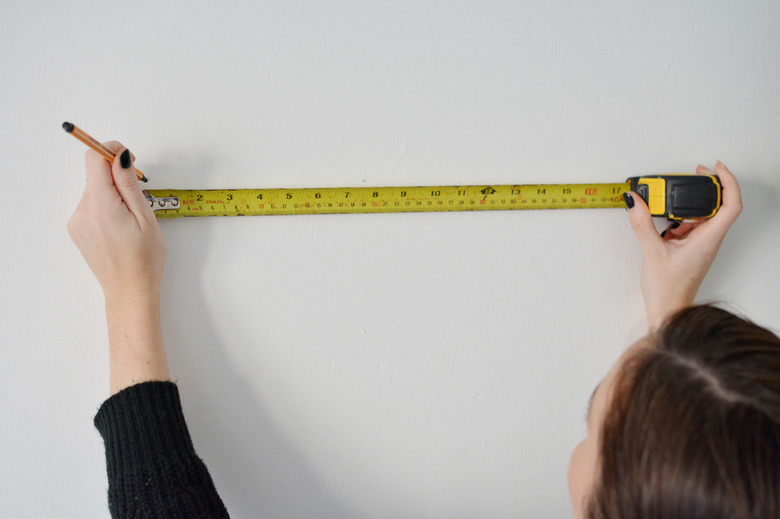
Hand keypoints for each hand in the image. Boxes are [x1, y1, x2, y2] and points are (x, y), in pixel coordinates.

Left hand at [67, 142, 165, 303]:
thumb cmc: (144, 259)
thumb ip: (129, 185)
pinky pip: (90, 203)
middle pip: (94, 173)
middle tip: (138, 192)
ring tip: (130, 215)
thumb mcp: (145, 217)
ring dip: (112, 191)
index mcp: (102, 207)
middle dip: (116, 174)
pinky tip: (120, 223)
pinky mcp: (77, 228)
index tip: (128, 159)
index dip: (111, 151)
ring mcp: (77, 221)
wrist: (130, 290)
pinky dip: (105, 204)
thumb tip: (120, 157)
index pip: (94, 159)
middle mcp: (83, 212)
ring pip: (94, 188)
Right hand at [625, 161, 741, 329]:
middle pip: (720, 205)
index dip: (727, 182)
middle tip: (692, 175)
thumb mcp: (651, 251)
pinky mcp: (693, 248)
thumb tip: (635, 201)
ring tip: (670, 203)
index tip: (715, 167)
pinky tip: (666, 224)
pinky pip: (692, 226)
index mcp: (708, 239)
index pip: (731, 204)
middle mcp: (710, 240)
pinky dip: (680, 219)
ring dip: (689, 205)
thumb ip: (642, 223)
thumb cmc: (668, 289)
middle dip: (707, 187)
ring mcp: (703, 244)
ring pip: (704, 215)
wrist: (668, 311)